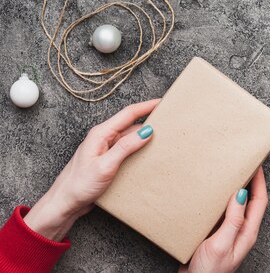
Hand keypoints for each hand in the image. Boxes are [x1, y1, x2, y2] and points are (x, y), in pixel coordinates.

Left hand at [24, 99, 159, 241]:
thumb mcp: (105, 165)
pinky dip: (139, 150)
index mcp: (101, 134)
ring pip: (130, 138)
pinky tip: (147, 156)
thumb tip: (146, 131)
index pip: (128, 114)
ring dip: (145, 138)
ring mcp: (106, 149)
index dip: (147, 106)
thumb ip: (125, 147)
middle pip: (131, 124)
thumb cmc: (79, 185)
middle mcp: (104, 138)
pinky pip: (127, 150)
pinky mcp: (109, 160)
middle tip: (168, 121)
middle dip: (149, 121)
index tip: (162, 102)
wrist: (65, 204)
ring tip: (162, 139)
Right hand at [180, 168, 268, 272]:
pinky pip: (224, 212)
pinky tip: (212, 194)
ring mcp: (230, 233)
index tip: (256, 162)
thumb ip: (233, 220)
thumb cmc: (209, 272)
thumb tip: (241, 194)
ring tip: (229, 173)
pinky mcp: (217, 235)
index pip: (259, 201)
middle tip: (244, 163)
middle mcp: (242, 231)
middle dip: (250, 181)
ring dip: (235, 188)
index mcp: (247, 233)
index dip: (260, 181)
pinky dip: (221, 199)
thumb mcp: (221, 244)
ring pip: (237, 205)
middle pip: (251, 200)